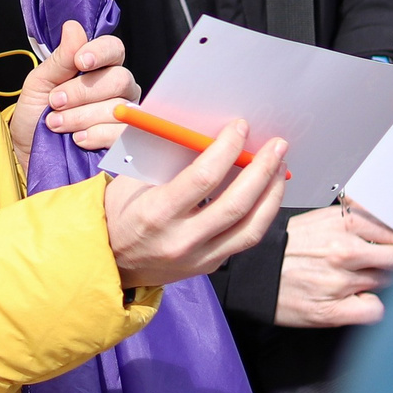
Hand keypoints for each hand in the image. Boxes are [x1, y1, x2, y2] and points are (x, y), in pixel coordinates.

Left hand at [10, 20, 139, 180]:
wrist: (29, 154)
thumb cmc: (35, 115)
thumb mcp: (39, 84)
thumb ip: (59, 59)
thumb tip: (73, 27)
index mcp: (99, 68)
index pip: (114, 49)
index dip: (100, 52)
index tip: (79, 61)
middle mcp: (118, 90)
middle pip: (119, 79)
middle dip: (83, 91)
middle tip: (55, 102)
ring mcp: (125, 116)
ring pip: (119, 108)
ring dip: (82, 116)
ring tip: (56, 124)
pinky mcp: (124, 143)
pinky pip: (122, 134)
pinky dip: (96, 135)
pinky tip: (77, 139)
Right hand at [100, 118, 289, 288]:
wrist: (112, 261)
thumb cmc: (120, 212)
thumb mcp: (132, 181)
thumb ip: (166, 159)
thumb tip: (204, 132)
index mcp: (156, 213)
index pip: (202, 178)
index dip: (227, 149)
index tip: (240, 127)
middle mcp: (180, 240)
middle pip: (235, 204)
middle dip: (261, 170)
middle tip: (277, 146)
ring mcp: (198, 257)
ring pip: (250, 228)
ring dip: (272, 194)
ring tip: (280, 168)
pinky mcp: (210, 265)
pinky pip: (244, 239)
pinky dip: (261, 213)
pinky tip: (267, 192)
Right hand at [274, 203, 392, 327]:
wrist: (250, 273)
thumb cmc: (284, 248)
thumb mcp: (319, 220)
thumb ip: (357, 219)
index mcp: (343, 223)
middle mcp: (345, 250)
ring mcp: (340, 282)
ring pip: (390, 283)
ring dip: (386, 282)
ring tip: (365, 279)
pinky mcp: (333, 311)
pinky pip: (375, 310)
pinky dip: (372, 307)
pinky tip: (359, 300)